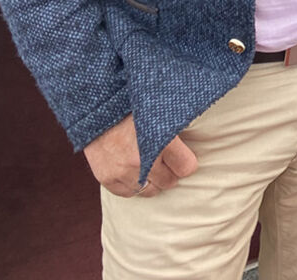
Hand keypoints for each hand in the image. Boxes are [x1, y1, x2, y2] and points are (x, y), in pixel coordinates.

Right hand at [84, 115, 198, 197]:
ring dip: (152, 181)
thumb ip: (178, 126)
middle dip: (170, 172)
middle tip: (166, 161)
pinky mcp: (106, 177)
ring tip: (150, 166)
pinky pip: (128, 193)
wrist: (97, 105)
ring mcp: (122, 170)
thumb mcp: (162, 108)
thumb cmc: (133, 103)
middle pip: (169, 182)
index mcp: (160, 139)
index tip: (184, 157)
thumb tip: (199, 140)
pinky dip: (132, 185)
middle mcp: (142, 159)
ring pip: (149, 191)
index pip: (186, 168)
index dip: (187, 162)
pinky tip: (134, 172)